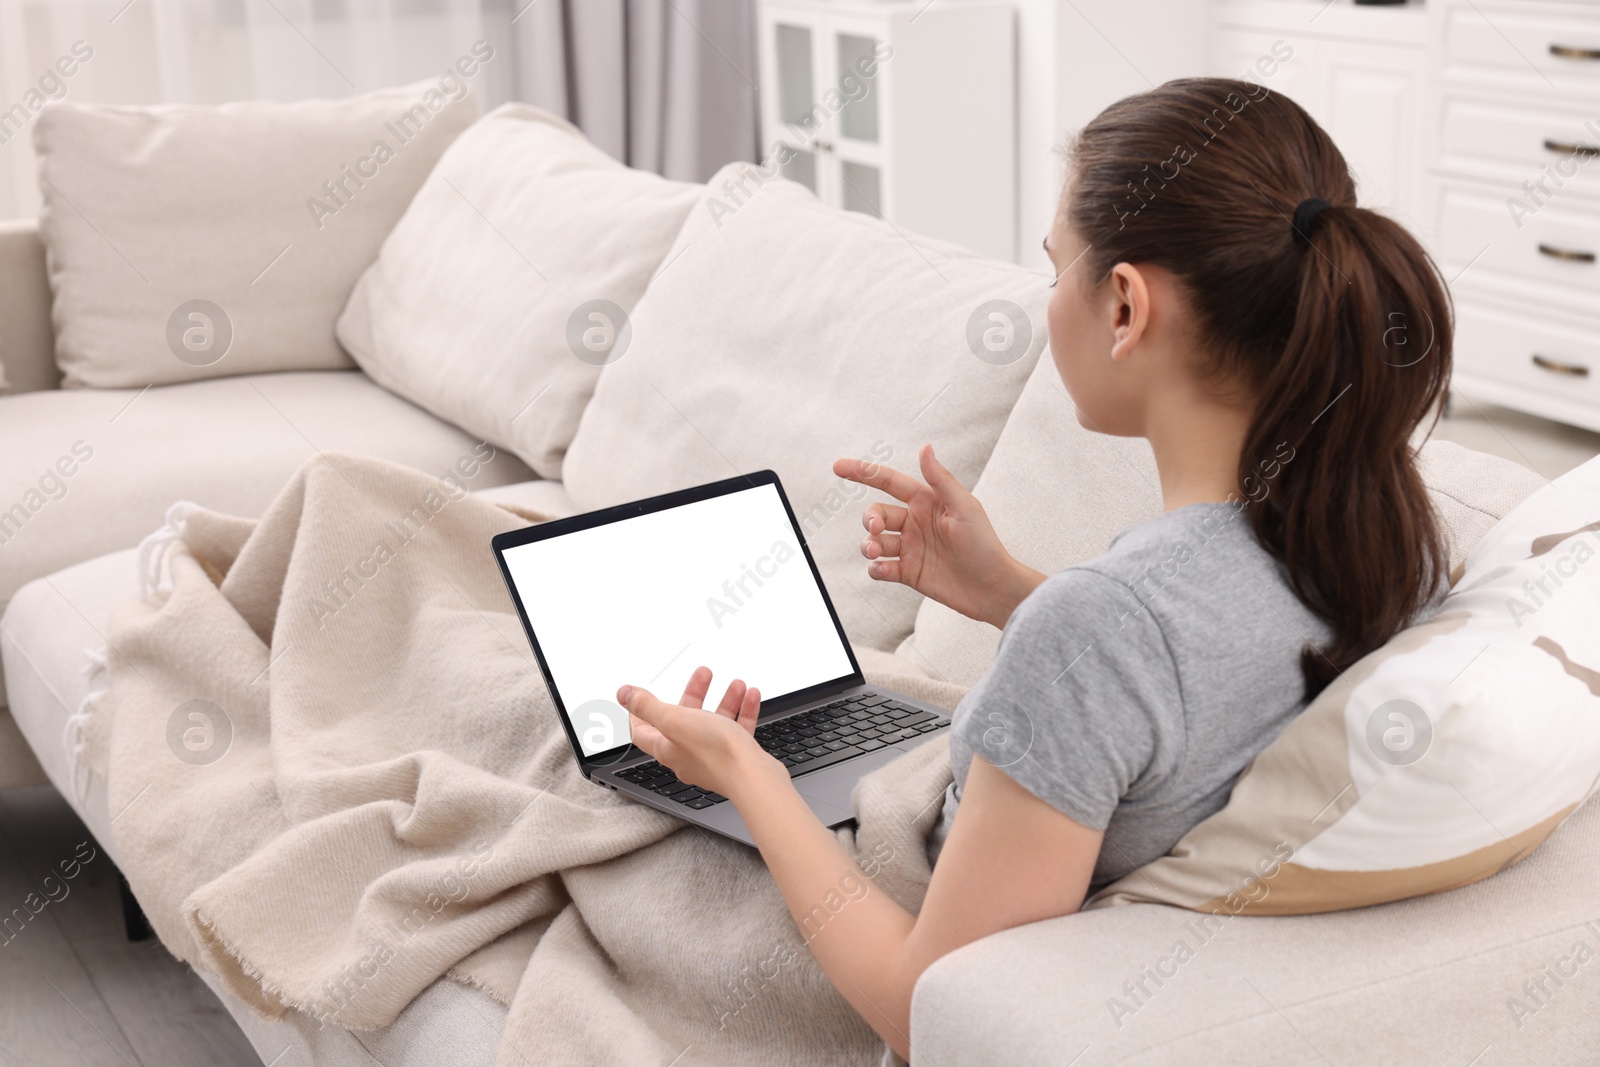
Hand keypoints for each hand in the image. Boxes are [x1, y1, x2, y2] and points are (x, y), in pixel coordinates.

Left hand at [618, 666, 785, 800]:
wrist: (753, 778)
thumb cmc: (715, 753)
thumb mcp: (674, 720)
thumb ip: (648, 705)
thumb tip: (623, 694)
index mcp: (668, 748)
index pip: (643, 732)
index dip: (638, 714)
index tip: (640, 698)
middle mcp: (688, 755)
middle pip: (684, 720)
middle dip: (694, 694)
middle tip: (703, 675)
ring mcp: (713, 758)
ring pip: (715, 723)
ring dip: (725, 700)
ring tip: (736, 684)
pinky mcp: (736, 758)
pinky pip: (738, 730)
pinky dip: (743, 711)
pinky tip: (751, 696)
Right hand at [832, 444, 1044, 629]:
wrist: (992, 588)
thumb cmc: (984, 545)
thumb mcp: (964, 508)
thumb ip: (940, 479)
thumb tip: (925, 448)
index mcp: (927, 502)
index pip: (889, 482)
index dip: (863, 472)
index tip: (838, 467)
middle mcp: (915, 523)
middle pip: (877, 514)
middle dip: (870, 520)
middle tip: (876, 530)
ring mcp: (910, 548)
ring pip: (875, 541)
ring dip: (869, 545)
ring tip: (875, 551)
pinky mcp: (909, 573)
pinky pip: (881, 568)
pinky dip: (876, 568)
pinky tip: (882, 569)